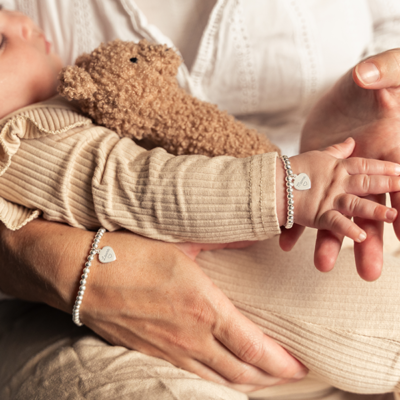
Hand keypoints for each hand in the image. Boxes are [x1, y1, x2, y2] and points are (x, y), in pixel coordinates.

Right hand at [0, 219, 306, 392]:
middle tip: (290, 374)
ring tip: (263, 380)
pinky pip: (192, 375)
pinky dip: (215, 380)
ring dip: (246, 383)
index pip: (254, 347)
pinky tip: (221, 375)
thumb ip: (219, 242)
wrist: (82, 274)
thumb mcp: (181, 242)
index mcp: (204, 308)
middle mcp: (191, 337)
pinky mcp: (151, 353)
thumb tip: (247, 235)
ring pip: (218, 379)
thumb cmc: (131, 254)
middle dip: (271, 377)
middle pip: (242, 371)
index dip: (281, 362)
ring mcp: (170, 350)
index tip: (300, 364)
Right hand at [276, 138, 399, 240]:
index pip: (365, 164)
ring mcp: (328, 199)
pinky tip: (361, 237)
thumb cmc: (293, 169)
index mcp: (337, 167)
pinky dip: (347, 230)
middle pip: (367, 183)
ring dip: (374, 211)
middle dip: (388, 185)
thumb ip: (337, 151)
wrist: (270, 182)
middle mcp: (336, 182)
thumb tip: (352, 141)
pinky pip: (335, 223)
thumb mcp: (318, 155)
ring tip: (391, 216)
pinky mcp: (318, 215)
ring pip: (356, 204)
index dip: (384, 167)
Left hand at [300, 48, 399, 280]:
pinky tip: (287, 242)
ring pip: (338, 215)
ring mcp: (339, 181)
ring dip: (333, 241)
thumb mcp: (386, 73)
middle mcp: (365, 175)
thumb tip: (377, 83)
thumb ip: (388, 74)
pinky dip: (297, 223)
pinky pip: (307, 205)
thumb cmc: (371, 84)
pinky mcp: (317, 181)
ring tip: (324, 265)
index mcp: (389, 152)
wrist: (337, 99)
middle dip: (371, 241)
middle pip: (372, 212)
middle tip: (370, 272)